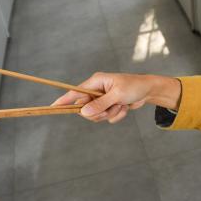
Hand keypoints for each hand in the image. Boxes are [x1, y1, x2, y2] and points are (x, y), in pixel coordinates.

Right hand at [52, 72, 179, 123]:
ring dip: (110, 114)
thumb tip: (83, 113)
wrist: (148, 91)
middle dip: (99, 112)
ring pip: (96, 116)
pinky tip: (125, 107)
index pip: (74, 92)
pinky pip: (106, 118)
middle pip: (85, 109)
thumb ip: (100, 104)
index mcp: (95, 82)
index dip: (63, 100)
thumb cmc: (134, 87)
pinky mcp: (108, 106)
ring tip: (121, 105)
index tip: (52, 107)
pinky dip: (116, 116)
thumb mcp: (117, 95)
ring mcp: (102, 99)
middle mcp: (96, 90)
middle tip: (111, 107)